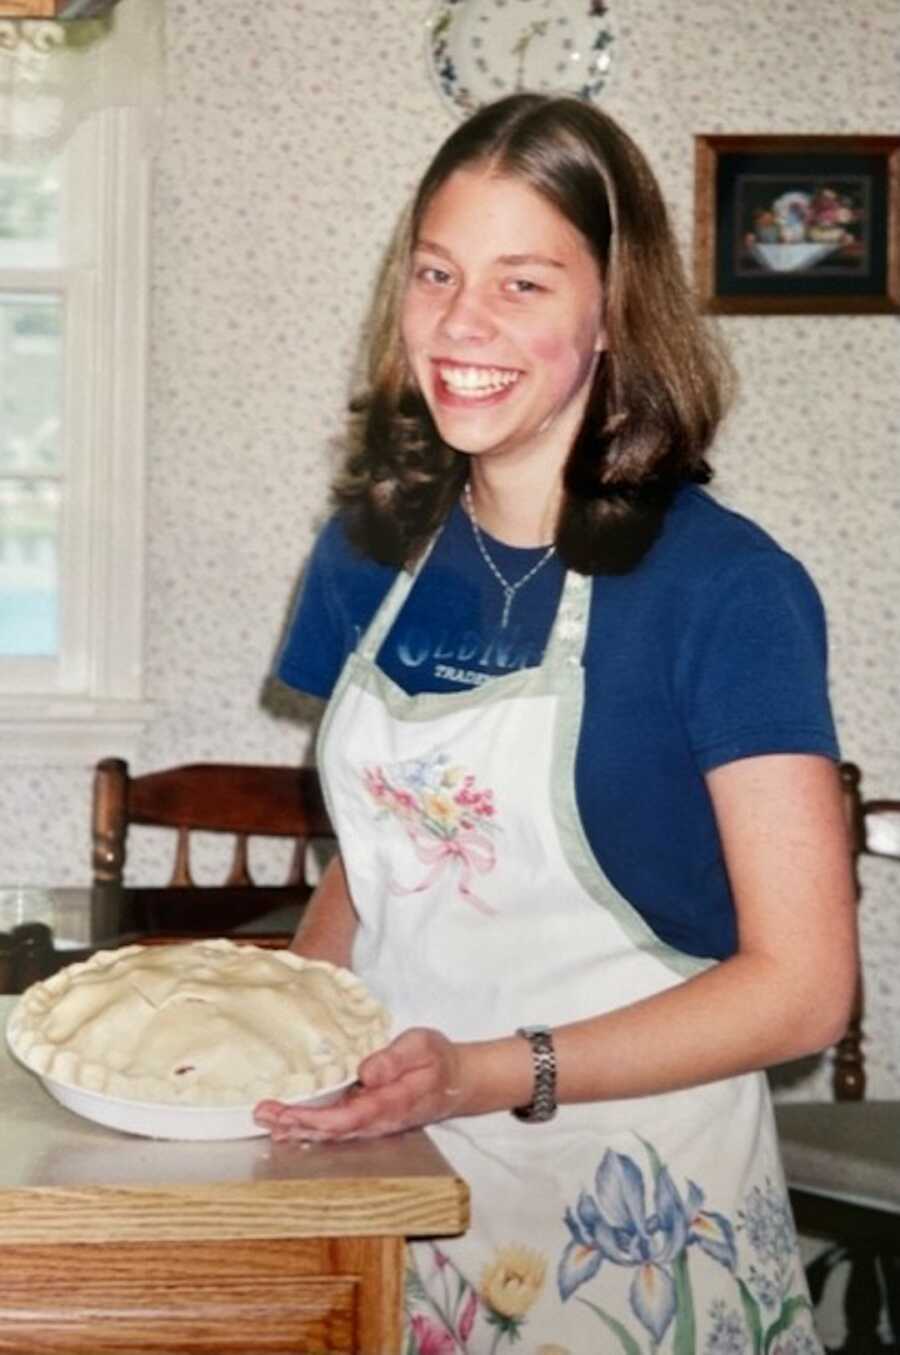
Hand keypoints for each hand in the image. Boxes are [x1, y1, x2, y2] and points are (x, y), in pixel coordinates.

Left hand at [253, 1027, 466, 1142]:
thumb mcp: (422, 1046)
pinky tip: (288, 1127)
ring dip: (296, 1128)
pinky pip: (334, 1128)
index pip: (347, 1117)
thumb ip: (395, 1059)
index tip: (286, 1112)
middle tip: (261, 1114)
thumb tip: (366, 1072)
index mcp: (390, 1103)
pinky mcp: (368, 1119)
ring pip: (330, 1133)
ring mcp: (372, 1124)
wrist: (457, 1081)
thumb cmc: (437, 1059)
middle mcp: (378, 1121)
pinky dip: (308, 1128)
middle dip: (294, 1125)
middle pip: (331, 1130)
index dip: (315, 1119)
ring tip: (265, 1120)